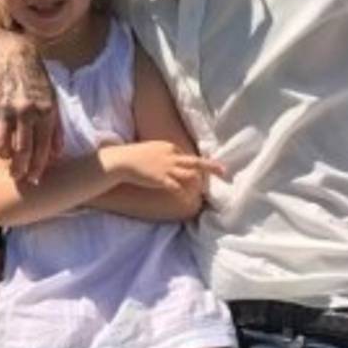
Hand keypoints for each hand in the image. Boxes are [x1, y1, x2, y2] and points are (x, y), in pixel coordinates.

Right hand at [0, 36, 61, 182]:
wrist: (14, 54)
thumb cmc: (37, 80)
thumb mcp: (54, 101)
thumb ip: (57, 128)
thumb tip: (56, 154)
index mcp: (46, 112)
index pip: (42, 149)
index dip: (38, 167)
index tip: (34, 179)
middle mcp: (27, 111)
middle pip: (22, 151)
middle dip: (20, 169)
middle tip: (17, 176)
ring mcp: (6, 107)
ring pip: (2, 145)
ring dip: (4, 156)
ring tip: (6, 157)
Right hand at [109, 141, 225, 191]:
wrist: (123, 161)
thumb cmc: (133, 155)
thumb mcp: (149, 150)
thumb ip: (159, 154)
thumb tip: (160, 160)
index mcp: (169, 147)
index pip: (184, 155)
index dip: (190, 163)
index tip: (197, 169)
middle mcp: (172, 157)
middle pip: (195, 162)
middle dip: (210, 167)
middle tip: (223, 170)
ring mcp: (168, 168)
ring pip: (190, 175)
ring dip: (199, 183)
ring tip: (206, 190)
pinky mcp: (162, 179)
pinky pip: (178, 188)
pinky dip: (185, 194)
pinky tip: (190, 200)